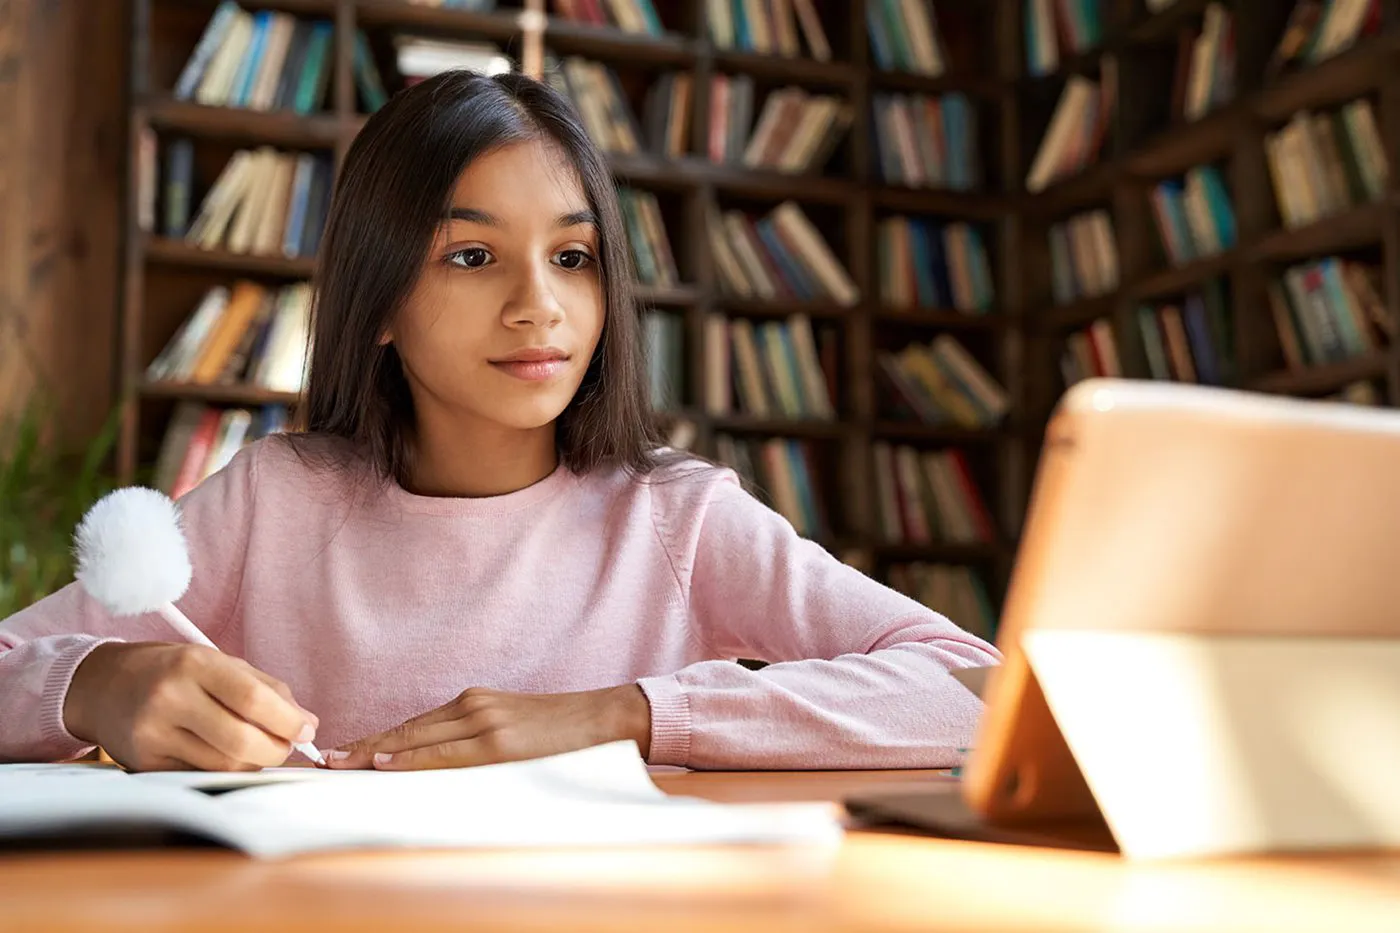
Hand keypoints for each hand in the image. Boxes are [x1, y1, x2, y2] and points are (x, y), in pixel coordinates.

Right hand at [64, 642, 318, 771]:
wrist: (104, 686)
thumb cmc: (173, 671)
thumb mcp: (219, 663)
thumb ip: (268, 689)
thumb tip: (308, 723)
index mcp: (194, 664)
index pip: (252, 699)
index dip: (287, 720)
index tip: (306, 731)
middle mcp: (170, 698)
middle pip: (240, 741)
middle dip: (276, 750)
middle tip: (287, 746)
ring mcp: (153, 733)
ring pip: (223, 765)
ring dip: (253, 763)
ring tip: (259, 749)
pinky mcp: (143, 762)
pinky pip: (200, 775)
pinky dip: (225, 771)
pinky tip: (228, 757)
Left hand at [326, 685, 651, 770]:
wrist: (606, 719)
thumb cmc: (562, 731)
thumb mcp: (512, 727)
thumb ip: (473, 739)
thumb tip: (430, 765)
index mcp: (474, 703)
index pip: (411, 725)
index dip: (373, 740)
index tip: (342, 753)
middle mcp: (473, 707)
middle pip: (405, 730)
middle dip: (362, 747)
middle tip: (325, 762)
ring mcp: (485, 724)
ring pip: (417, 740)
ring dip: (374, 754)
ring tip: (340, 766)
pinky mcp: (499, 744)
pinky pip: (445, 755)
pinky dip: (410, 760)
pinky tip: (384, 765)